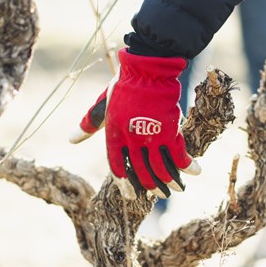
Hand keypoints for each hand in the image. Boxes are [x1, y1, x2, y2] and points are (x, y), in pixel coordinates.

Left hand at [70, 49, 200, 199]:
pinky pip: (179, 154)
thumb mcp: (103, 105)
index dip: (123, 184)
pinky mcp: (170, 130)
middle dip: (151, 186)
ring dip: (169, 181)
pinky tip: (195, 172)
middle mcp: (131, 139)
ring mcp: (151, 136)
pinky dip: (187, 165)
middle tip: (159, 195)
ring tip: (176, 189)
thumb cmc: (124, 86)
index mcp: (114, 135)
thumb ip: (89, 124)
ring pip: (160, 168)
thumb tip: (71, 140)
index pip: (117, 167)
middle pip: (141, 171)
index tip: (130, 196)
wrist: (148, 70)